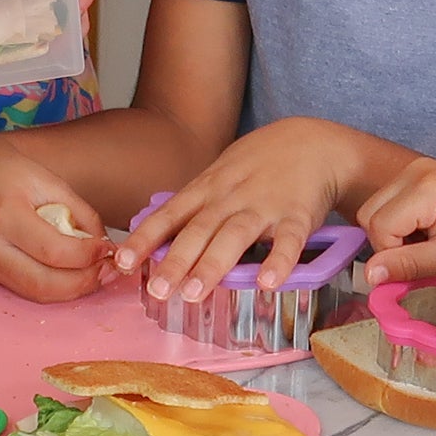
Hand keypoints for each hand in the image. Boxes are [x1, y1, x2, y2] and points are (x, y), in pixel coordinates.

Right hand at [0, 136, 118, 301]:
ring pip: (36, 294)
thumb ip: (81, 215)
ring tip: (95, 274)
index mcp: (5, 214)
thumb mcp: (51, 183)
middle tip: (107, 269)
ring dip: (72, 291)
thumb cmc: (13, 174)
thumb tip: (106, 248)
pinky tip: (73, 276)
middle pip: (45, 283)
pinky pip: (27, 291)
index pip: (55, 252)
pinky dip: (55, 289)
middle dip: (84, 282)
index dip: (89, 256)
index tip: (108, 248)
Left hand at [127, 121, 370, 303]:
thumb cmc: (260, 164)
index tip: (122, 262)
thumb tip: (158, 237)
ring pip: (234, 235)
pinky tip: (267, 282)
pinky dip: (279, 260)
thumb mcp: (219, 176)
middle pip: (198, 230)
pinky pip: (289, 240)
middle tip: (157, 290)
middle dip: (175, 261)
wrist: (313, 142)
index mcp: (207, 189)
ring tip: (194, 293)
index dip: (145, 239)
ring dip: (212, 264)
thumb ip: (194, 206)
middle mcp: (230, 197)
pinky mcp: (298, 215)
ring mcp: (264, 205)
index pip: (169, 215)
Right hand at [359, 156, 435, 283]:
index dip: (392, 256)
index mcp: (425, 188)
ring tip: (430, 245)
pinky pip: (389, 205)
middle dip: (390, 244)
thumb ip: (408, 265)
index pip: (379, 228)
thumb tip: (368, 276)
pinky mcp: (417, 174)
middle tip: (426, 256)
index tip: (422, 266)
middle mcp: (414, 170)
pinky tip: (429, 233)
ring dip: (395, 236)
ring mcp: (414, 168)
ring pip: (375, 211)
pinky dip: (401, 225)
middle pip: (371, 215)